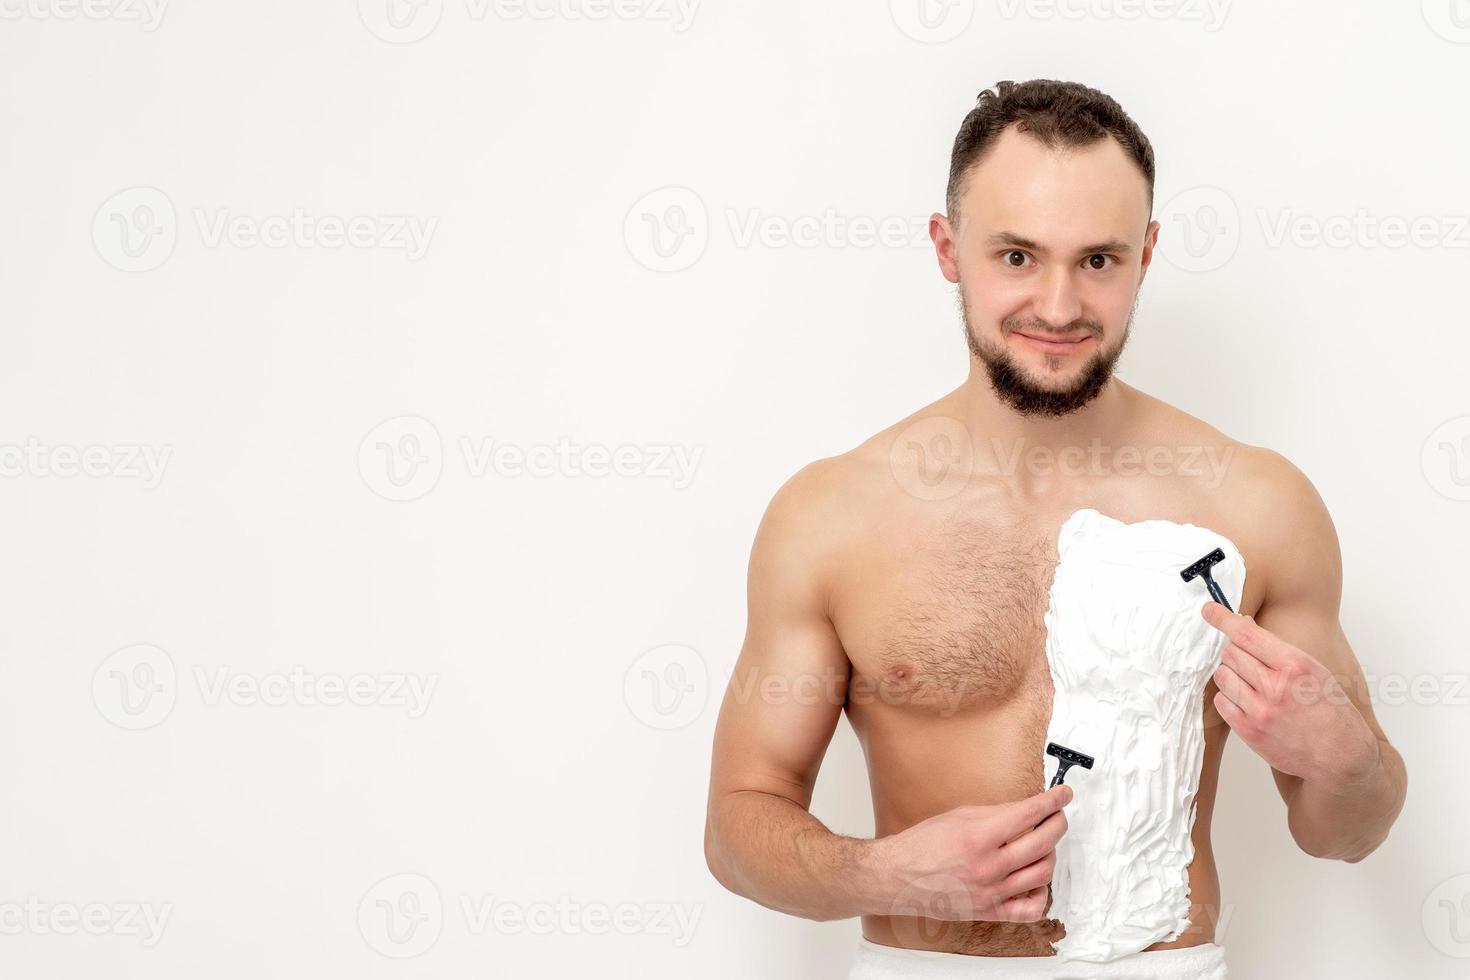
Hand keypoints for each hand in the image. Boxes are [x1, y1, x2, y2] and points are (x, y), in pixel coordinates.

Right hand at [872, 784, 1071, 922]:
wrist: (897, 877)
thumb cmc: (921, 845)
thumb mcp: (957, 817)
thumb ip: (995, 813)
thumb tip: (1026, 808)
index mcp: (978, 837)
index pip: (1029, 814)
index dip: (1053, 801)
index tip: (1063, 794)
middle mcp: (987, 866)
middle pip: (1043, 842)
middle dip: (1058, 823)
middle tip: (1058, 815)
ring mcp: (991, 892)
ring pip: (1043, 873)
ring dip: (1050, 854)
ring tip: (1043, 844)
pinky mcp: (989, 912)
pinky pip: (1031, 909)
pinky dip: (1041, 893)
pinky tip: (1034, 880)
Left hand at [1201, 601, 1378, 786]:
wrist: (1341, 755)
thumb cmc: (1331, 710)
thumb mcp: (1315, 671)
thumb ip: (1279, 651)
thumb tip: (1244, 626)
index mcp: (1295, 665)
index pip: (1247, 634)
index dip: (1223, 618)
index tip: (1209, 610)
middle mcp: (1275, 687)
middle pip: (1231, 653)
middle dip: (1236, 652)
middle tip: (1249, 662)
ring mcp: (1260, 710)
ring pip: (1222, 676)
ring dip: (1231, 675)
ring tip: (1251, 683)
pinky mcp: (1249, 731)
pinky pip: (1221, 702)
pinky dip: (1229, 698)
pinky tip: (1247, 701)